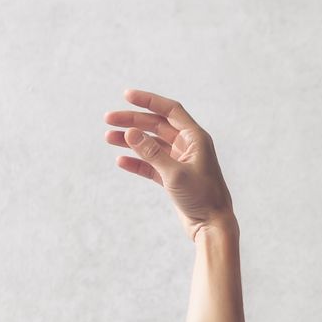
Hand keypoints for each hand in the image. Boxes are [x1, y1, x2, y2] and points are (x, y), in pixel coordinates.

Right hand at [105, 89, 236, 239]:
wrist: (212, 226)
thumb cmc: (202, 198)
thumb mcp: (174, 173)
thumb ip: (151, 153)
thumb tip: (130, 133)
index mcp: (195, 138)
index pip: (170, 110)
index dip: (148, 101)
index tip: (126, 96)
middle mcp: (188, 146)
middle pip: (156, 125)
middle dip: (133, 121)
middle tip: (109, 120)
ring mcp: (180, 162)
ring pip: (151, 145)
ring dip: (131, 141)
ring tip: (108, 138)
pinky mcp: (173, 178)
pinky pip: (151, 165)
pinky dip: (136, 162)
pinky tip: (121, 161)